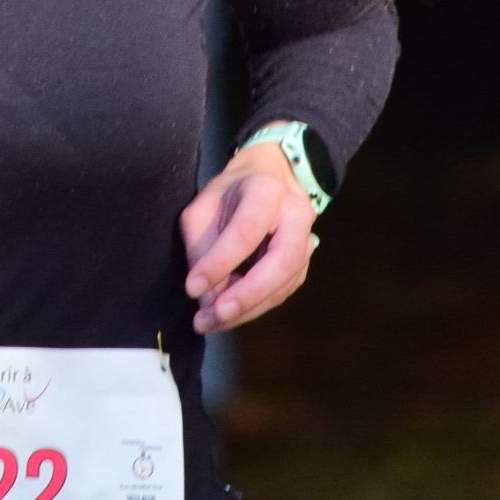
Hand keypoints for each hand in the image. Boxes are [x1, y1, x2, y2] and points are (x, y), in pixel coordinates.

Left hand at [176, 142, 318, 333]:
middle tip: (214, 315)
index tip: (191, 288)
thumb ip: (201, 248)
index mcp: (267, 190)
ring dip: (247, 309)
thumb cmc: (230, 192)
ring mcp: (307, 240)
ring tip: (211, 322)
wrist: (268, 178)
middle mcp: (297, 215)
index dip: (219, 263)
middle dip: (247, 294)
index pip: (246, 231)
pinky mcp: (304, 263)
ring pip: (284, 283)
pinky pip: (282, 292)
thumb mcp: (203, 207)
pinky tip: (228, 314)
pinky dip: (254, 307)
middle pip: (282, 261)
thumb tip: (207, 296)